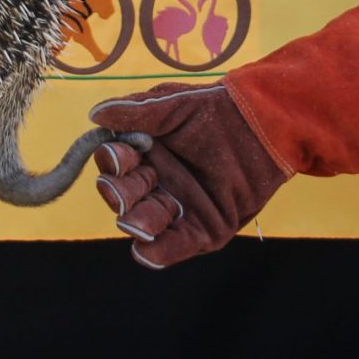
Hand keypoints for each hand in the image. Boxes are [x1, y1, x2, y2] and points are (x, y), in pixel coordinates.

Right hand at [89, 81, 293, 268]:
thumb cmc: (216, 109)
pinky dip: (158, 252)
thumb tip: (95, 115)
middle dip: (121, 194)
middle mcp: (156, 183)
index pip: (116, 163)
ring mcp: (178, 208)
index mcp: (144, 154)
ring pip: (145, 222)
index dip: (114, 162)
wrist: (263, 124)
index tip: (120, 155)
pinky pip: (175, 246)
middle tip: (123, 188)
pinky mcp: (202, 230)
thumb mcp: (173, 106)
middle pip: (125, 196)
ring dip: (136, 223)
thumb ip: (136, 112)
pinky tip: (147, 249)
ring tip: (136, 221)